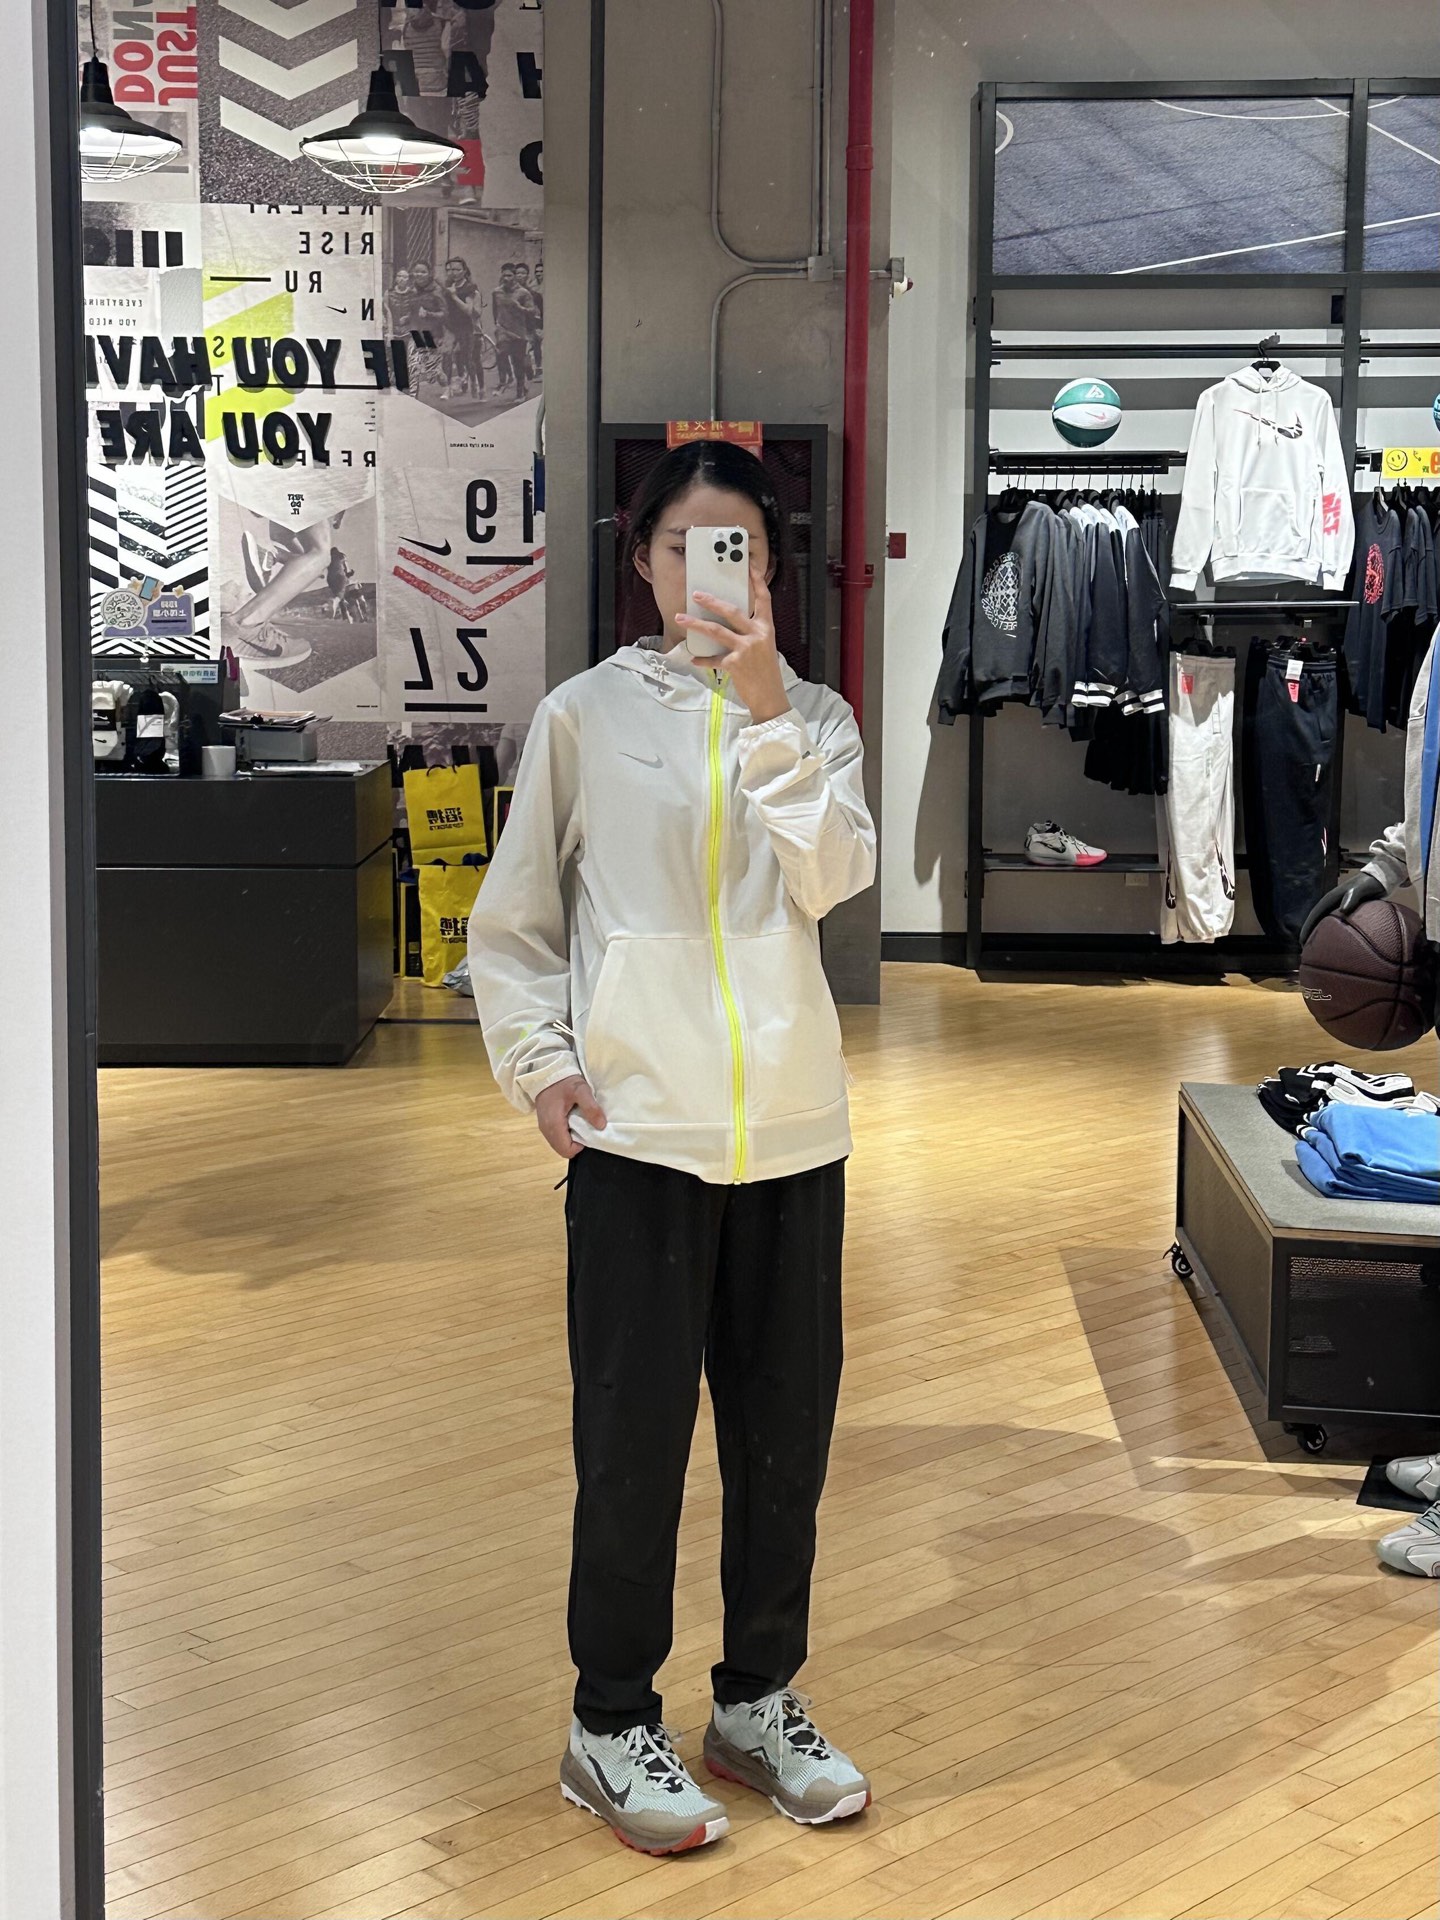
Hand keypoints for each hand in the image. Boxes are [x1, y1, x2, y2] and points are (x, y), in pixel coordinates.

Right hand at [535, 1074, 605, 1159]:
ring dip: (571, 1138)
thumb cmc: (563, 1081)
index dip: (581, 1146)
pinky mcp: (545, 1123)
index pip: (567, 1151)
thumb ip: (591, 1108)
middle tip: (585, 1126)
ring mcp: (544, 1127)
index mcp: (553, 1125)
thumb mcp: (581, 1090)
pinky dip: (566, 1133)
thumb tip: (601, 1126)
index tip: (589, 1131)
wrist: (546, 1071)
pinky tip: (572, 1119)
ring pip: (559, 1144)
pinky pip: (556, 1136)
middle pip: (563, 1150)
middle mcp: (546, 1130)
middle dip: (576, 1143)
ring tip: (580, 1122)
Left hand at [676, 565, 789, 723]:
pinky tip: (694, 659)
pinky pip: (714, 658)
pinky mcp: (735, 664)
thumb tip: (727, 624)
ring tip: (681, 619)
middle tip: (697, 595)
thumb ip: (749, 634)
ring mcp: (746, 649)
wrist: (770, 697)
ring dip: (696, 624)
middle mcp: (757, 635)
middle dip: (711, 601)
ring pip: (716, 630)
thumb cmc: (765, 673)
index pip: (764, 600)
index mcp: (766, 629)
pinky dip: (703, 659)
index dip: (757, 582)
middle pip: (732, 611)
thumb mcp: (764, 648)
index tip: (750, 568)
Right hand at [1299, 871, 1384, 949]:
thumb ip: (1353, 897)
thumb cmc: (1370, 883)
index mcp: (1331, 898)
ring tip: (1316, 948)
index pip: (1314, 914)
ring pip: (1324, 922)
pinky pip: (1334, 923)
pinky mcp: (1346, 910)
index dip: (1307, 928)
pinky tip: (1335, 941)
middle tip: (1306, 949)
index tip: (1302, 941)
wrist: (1379, 878)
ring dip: (1318, 933)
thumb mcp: (1362, 888)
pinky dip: (1331, 931)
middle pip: (1316, 920)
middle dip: (1309, 933)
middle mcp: (1331, 903)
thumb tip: (1342, 910)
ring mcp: (1338, 906)